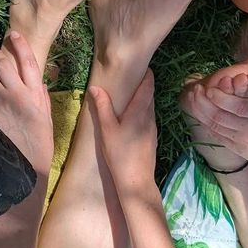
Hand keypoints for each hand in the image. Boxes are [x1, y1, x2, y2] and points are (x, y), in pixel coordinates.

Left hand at [0, 32, 54, 174]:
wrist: (24, 169)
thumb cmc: (39, 145)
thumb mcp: (47, 119)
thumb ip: (41, 97)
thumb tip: (37, 81)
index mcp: (35, 94)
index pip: (28, 61)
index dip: (20, 44)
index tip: (13, 34)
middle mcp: (16, 94)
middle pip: (2, 62)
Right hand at [89, 71, 157, 196]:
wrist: (136, 181)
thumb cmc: (120, 153)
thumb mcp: (107, 129)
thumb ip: (102, 107)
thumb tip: (95, 87)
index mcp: (140, 111)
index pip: (148, 86)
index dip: (146, 74)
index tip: (140, 66)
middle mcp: (150, 117)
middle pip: (150, 95)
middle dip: (143, 84)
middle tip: (131, 77)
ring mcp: (152, 128)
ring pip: (149, 107)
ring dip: (142, 99)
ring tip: (128, 95)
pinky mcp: (151, 138)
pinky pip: (148, 118)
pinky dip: (141, 111)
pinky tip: (131, 117)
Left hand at [181, 83, 247, 173]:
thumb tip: (240, 70)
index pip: (238, 105)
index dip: (219, 97)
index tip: (207, 87)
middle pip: (222, 116)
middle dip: (204, 103)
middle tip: (194, 90)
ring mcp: (244, 141)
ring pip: (216, 126)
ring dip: (200, 112)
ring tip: (191, 98)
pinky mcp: (237, 149)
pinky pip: (217, 135)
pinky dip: (205, 123)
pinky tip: (198, 112)